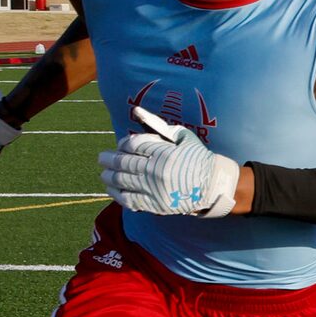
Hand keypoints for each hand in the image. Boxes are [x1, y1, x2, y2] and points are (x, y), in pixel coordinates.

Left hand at [99, 102, 242, 218]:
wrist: (213, 185)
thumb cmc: (197, 157)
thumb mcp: (182, 136)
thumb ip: (158, 124)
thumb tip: (136, 111)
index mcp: (163, 152)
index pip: (132, 145)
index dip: (123, 144)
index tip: (121, 146)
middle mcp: (156, 170)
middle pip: (123, 163)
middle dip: (108, 160)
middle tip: (102, 158)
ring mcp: (155, 189)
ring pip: (122, 181)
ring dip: (109, 177)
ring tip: (104, 174)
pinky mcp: (155, 205)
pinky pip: (129, 199)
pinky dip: (117, 194)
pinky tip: (112, 189)